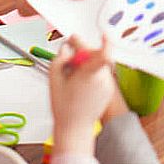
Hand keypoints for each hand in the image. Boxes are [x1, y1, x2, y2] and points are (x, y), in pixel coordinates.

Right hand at [0, 0, 85, 14]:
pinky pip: (51, 4)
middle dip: (70, 3)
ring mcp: (29, 10)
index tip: (87, 5)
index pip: (55, 11)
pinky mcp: (33, 7)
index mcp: (26, 3)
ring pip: (54, 8)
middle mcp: (26, 11)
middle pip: (55, 11)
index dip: (72, 8)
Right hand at [49, 35, 115, 155]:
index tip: (104, 34)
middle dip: (84, 53)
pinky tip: (80, 82)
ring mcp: (107, 86)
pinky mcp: (109, 90)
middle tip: (70, 57)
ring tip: (73, 74)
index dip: (106, 42)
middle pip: (97, 56)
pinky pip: (102, 74)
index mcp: (89, 75)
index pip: (104, 54)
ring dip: (88, 63)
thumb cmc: (64, 107)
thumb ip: (59, 59)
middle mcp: (102, 79)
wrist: (75, 128)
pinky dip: (93, 72)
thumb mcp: (54, 80)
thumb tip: (67, 48)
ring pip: (100, 65)